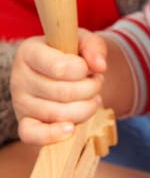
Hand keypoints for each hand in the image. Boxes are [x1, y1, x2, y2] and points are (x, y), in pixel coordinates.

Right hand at [10, 31, 106, 145]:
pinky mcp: (24, 122)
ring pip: (57, 114)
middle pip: (62, 93)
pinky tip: (71, 129)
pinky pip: (32, 135)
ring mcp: (21, 102)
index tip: (88, 68)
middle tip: (96, 82)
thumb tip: (100, 66)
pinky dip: (53, 135)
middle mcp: (20, 77)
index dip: (82, 70)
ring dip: (85, 108)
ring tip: (93, 98)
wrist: (62, 73)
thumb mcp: (83, 41)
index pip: (59, 67)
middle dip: (90, 89)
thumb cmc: (71, 55)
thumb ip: (94, 46)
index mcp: (29, 52)